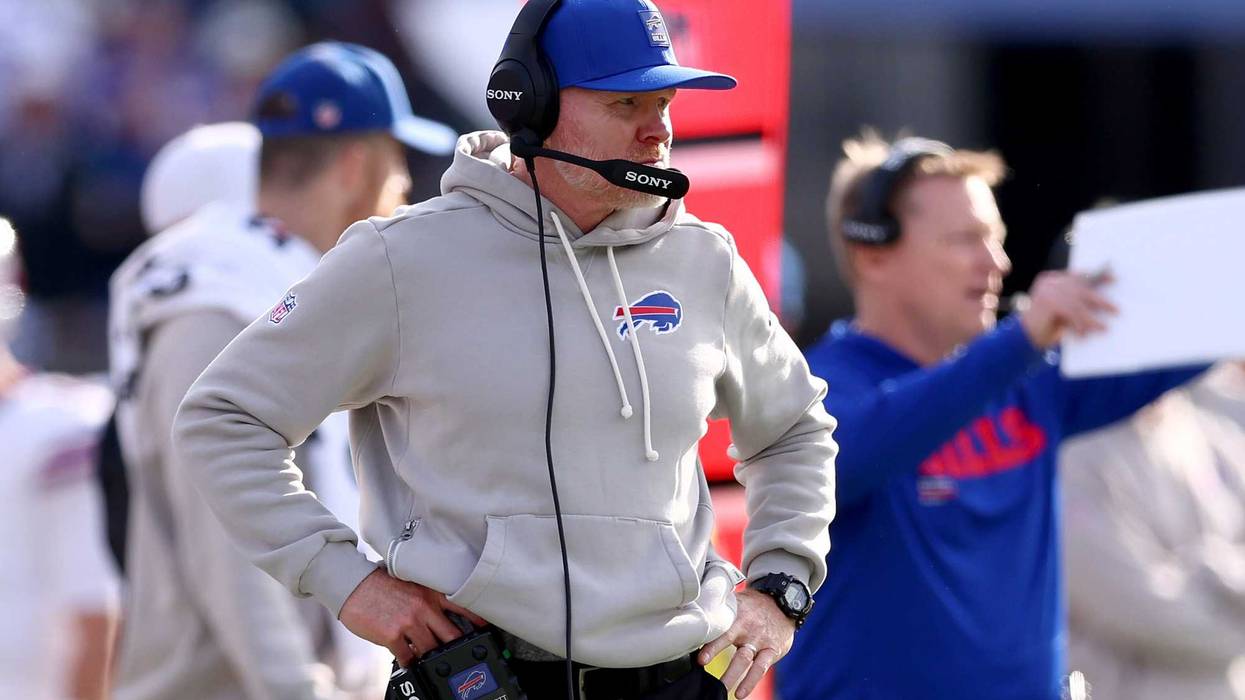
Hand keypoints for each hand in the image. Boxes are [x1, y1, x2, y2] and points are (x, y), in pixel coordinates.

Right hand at [338, 569, 486, 665]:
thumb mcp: (411, 584)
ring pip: (431, 649)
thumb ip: (427, 599)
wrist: (353, 583)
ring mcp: (408, 622)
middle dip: (457, 647)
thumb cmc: (381, 584)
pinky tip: (411, 661)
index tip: (486, 631)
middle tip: (462, 655)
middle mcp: (424, 607)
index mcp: (431, 593)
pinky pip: (408, 657)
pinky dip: (411, 662)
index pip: (463, 607)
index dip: (478, 621)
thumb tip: (440, 618)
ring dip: (432, 657)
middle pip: (451, 635)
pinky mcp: (392, 635)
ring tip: (433, 660)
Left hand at [698, 588, 794, 698]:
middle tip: (700, 663)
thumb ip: (720, 609)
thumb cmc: (754, 606)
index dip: (707, 636)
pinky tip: (740, 693)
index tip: (697, 651)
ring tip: (721, 689)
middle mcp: (746, 627)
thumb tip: (696, 609)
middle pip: (728, 639)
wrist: (783, 603)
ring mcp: (759, 640)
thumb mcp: (738, 602)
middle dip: (713, 651)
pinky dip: (750, 681)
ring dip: (731, 675)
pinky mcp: (772, 651)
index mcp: (735, 615)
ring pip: (743, 659)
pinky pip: (761, 668)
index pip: (719, 625)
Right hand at [1018, 269, 1117, 348]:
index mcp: (1051, 279)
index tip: (1114, 278)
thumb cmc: (1047, 325)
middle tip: (1115, 309)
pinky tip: (1085, 333)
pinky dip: (1080, 324)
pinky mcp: (1045, 303)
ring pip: (1076, 302)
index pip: (1078, 275)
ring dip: (1091, 317)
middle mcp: (1048, 282)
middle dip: (1099, 299)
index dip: (1097, 276)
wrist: (1022, 339)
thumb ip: (1075, 301)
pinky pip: (1069, 312)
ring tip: (1103, 328)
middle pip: (1079, 288)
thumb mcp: (1064, 310)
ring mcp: (1045, 291)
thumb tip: (1102, 299)